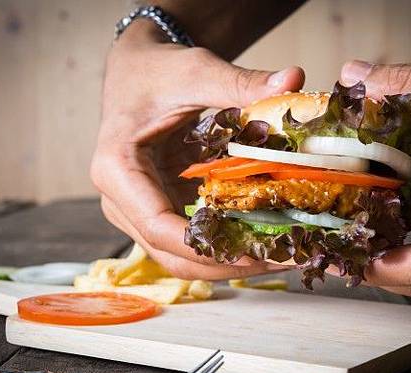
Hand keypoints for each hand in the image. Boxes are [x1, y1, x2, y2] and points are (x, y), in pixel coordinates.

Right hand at [91, 24, 304, 279]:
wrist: (136, 70)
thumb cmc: (156, 71)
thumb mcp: (196, 71)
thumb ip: (241, 82)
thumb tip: (294, 80)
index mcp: (117, 169)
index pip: (158, 225)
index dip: (205, 248)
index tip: (252, 253)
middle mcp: (120, 199)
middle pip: (170, 252)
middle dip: (225, 264)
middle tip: (280, 260)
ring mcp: (137, 209)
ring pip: (179, 255)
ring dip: (227, 261)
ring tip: (278, 257)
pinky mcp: (158, 207)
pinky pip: (188, 239)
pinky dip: (223, 244)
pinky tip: (261, 239)